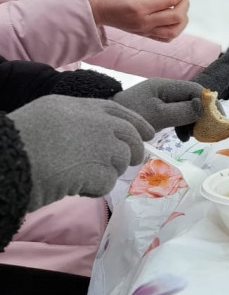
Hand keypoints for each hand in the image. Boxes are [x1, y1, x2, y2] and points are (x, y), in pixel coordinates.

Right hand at [9, 95, 154, 210]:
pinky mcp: (101, 170)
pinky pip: (107, 183)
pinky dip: (93, 189)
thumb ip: (74, 120)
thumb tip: (97, 133)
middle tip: (133, 161)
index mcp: (79, 105)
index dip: (135, 123)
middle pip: (130, 135)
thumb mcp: (45, 116)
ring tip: (78, 175)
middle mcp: (97, 122)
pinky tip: (73, 186)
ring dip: (107, 171)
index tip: (148, 132)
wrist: (7, 162)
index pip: (118, 112)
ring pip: (121, 160)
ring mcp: (102, 145)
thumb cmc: (17, 142)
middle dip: (134, 149)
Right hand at [85, 0, 190, 41]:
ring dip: (182, 17)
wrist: (94, 10)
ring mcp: (145, 30)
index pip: (170, 0)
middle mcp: (144, 21)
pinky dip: (175, 28)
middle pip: (177, 17)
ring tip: (178, 5)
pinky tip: (171, 16)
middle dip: (184, 2)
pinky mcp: (145, 35)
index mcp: (139, 7)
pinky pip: (167, 37)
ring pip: (175, 31)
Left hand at [113, 79, 206, 131]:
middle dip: (204, 114)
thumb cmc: (129, 117)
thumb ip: (181, 111)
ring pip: (188, 108)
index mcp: (165, 86)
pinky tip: (183, 137)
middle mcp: (166, 90)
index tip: (219, 119)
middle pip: (194, 99)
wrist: (104, 124)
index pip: (196, 90)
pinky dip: (185, 125)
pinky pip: (179, 115)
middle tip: (208, 132)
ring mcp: (162, 100)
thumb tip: (204, 106)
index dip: (210, 103)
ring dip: (195, 122)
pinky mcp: (159, 110)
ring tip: (192, 137)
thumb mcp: (156, 116)